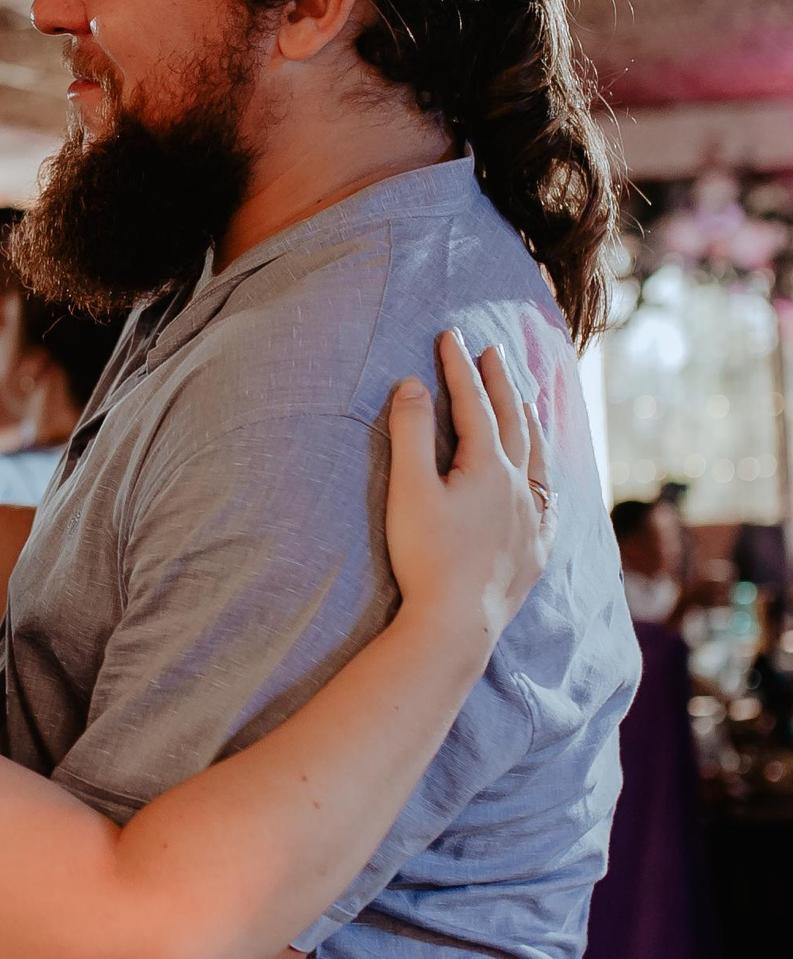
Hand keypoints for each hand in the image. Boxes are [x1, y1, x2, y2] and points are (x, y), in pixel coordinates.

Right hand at [384, 330, 552, 648]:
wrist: (457, 622)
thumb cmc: (426, 556)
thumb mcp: (408, 490)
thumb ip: (409, 433)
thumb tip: (412, 384)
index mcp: (488, 467)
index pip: (473, 404)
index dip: (459, 368)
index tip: (451, 336)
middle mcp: (520, 486)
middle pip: (513, 421)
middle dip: (499, 383)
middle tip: (491, 351)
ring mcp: (533, 518)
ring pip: (539, 455)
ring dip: (529, 419)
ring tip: (523, 397)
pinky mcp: (536, 548)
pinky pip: (550, 499)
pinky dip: (546, 474)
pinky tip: (544, 475)